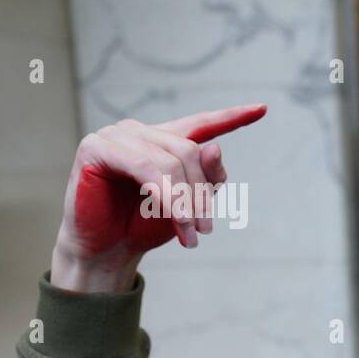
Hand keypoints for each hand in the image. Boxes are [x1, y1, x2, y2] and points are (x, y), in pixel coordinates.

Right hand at [52, 104, 266, 292]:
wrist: (107, 249)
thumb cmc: (144, 224)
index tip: (263, 109)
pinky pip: (145, 168)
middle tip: (205, 229)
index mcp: (164, 141)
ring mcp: (116, 135)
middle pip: (189, 151)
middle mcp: (141, 132)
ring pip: (170, 162)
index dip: (232, 117)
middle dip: (201, 194)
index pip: (202, 123)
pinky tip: (176, 219)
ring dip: (186, 203)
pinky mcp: (96, 146)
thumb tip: (214, 147)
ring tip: (193, 234)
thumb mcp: (188, 204)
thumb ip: (206, 177)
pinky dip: (166, 196)